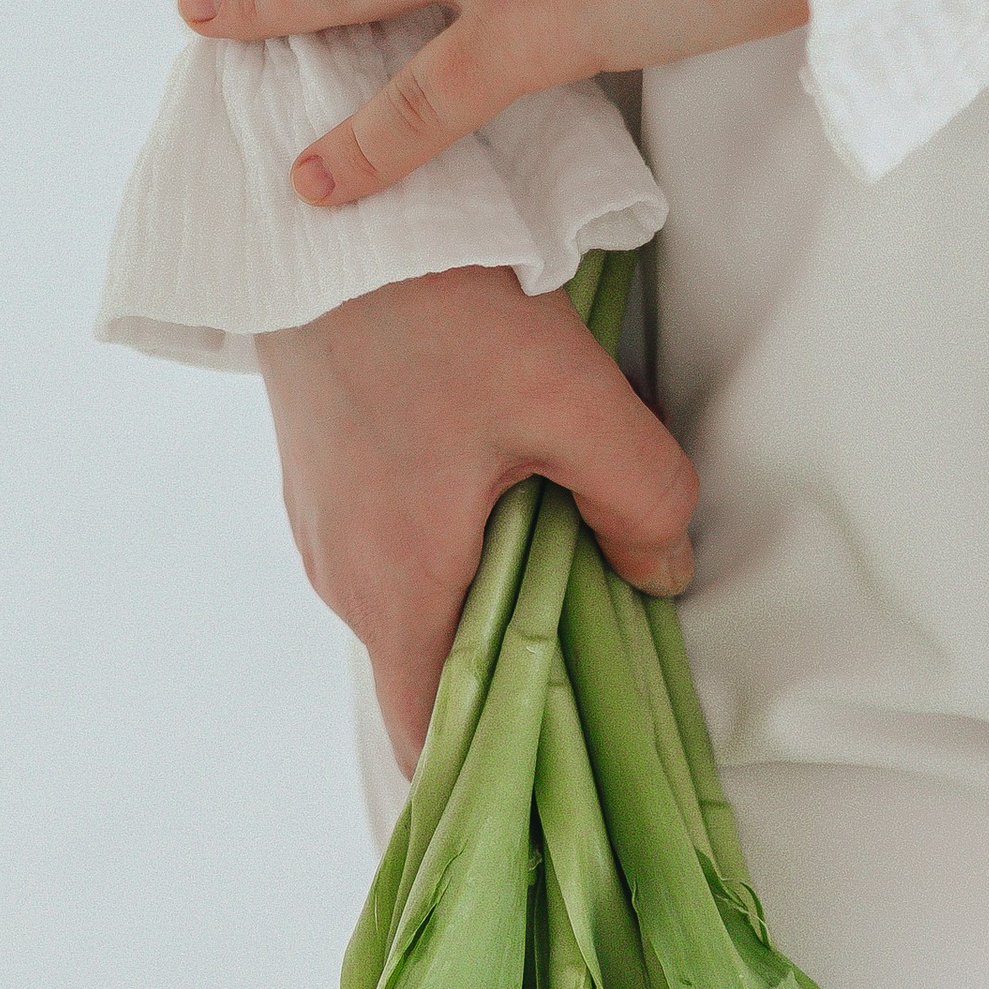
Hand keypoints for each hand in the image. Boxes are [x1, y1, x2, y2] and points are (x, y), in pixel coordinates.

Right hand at [257, 264, 697, 767]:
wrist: (323, 213)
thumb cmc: (437, 310)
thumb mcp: (571, 402)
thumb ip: (641, 499)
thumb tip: (665, 571)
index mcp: (395, 589)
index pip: (433, 740)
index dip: (500, 772)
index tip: (566, 775)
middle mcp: (342, 577)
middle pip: (433, 676)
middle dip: (517, 682)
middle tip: (603, 659)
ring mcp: (322, 526)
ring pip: (416, 609)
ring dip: (488, 607)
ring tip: (570, 572)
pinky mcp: (324, 477)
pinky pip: (395, 552)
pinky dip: (454, 555)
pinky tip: (511, 504)